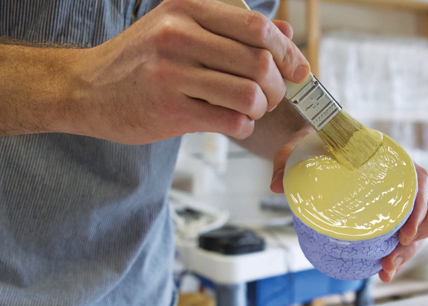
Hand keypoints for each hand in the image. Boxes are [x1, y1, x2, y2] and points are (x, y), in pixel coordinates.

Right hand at [71, 0, 308, 143]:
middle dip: (277, 86)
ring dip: (261, 109)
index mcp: (187, 8)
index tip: (297, 69)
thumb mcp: (181, 30)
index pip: (257, 27)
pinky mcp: (169, 110)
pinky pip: (231, 121)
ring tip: (250, 111)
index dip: (287, 51)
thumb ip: (233, 30)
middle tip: (270, 96)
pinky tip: (234, 124)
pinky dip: (243, 127)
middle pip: (259, 62)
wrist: (86, 89)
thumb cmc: (141, 60)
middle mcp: (179, 35)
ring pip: (249, 94)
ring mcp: (172, 73)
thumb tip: (284, 33)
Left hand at [271, 151, 427, 282]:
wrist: (314, 145)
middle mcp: (402, 176)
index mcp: (389, 159)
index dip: (424, 207)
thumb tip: (275, 186)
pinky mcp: (392, 211)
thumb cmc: (314, 145)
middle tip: (393, 258)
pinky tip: (385, 272)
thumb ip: (287, 162)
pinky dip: (401, 254)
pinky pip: (410, 233)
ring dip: (411, 250)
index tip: (406, 232)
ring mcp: (399, 194)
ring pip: (426, 224)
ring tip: (387, 270)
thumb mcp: (299, 149)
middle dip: (418, 238)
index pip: (423, 180)